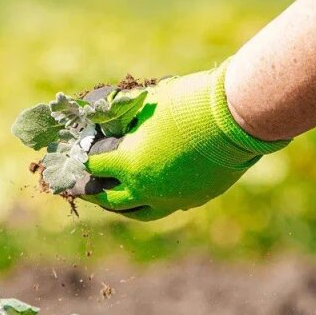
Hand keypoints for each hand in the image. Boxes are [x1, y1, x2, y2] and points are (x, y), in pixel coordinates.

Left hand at [77, 62, 288, 220]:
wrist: (236, 119)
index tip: (79, 154)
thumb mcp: (147, 102)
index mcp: (128, 164)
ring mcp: (171, 200)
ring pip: (136, 212)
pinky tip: (150, 194)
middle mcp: (146, 189)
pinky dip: (151, 202)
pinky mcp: (193, 201)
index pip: (94, 166)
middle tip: (84, 187)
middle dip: (94, 191)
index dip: (84, 158)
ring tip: (113, 199)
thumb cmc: (189, 103)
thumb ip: (123, 113)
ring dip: (120, 206)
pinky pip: (165, 207)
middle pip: (109, 199)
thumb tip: (106, 115)